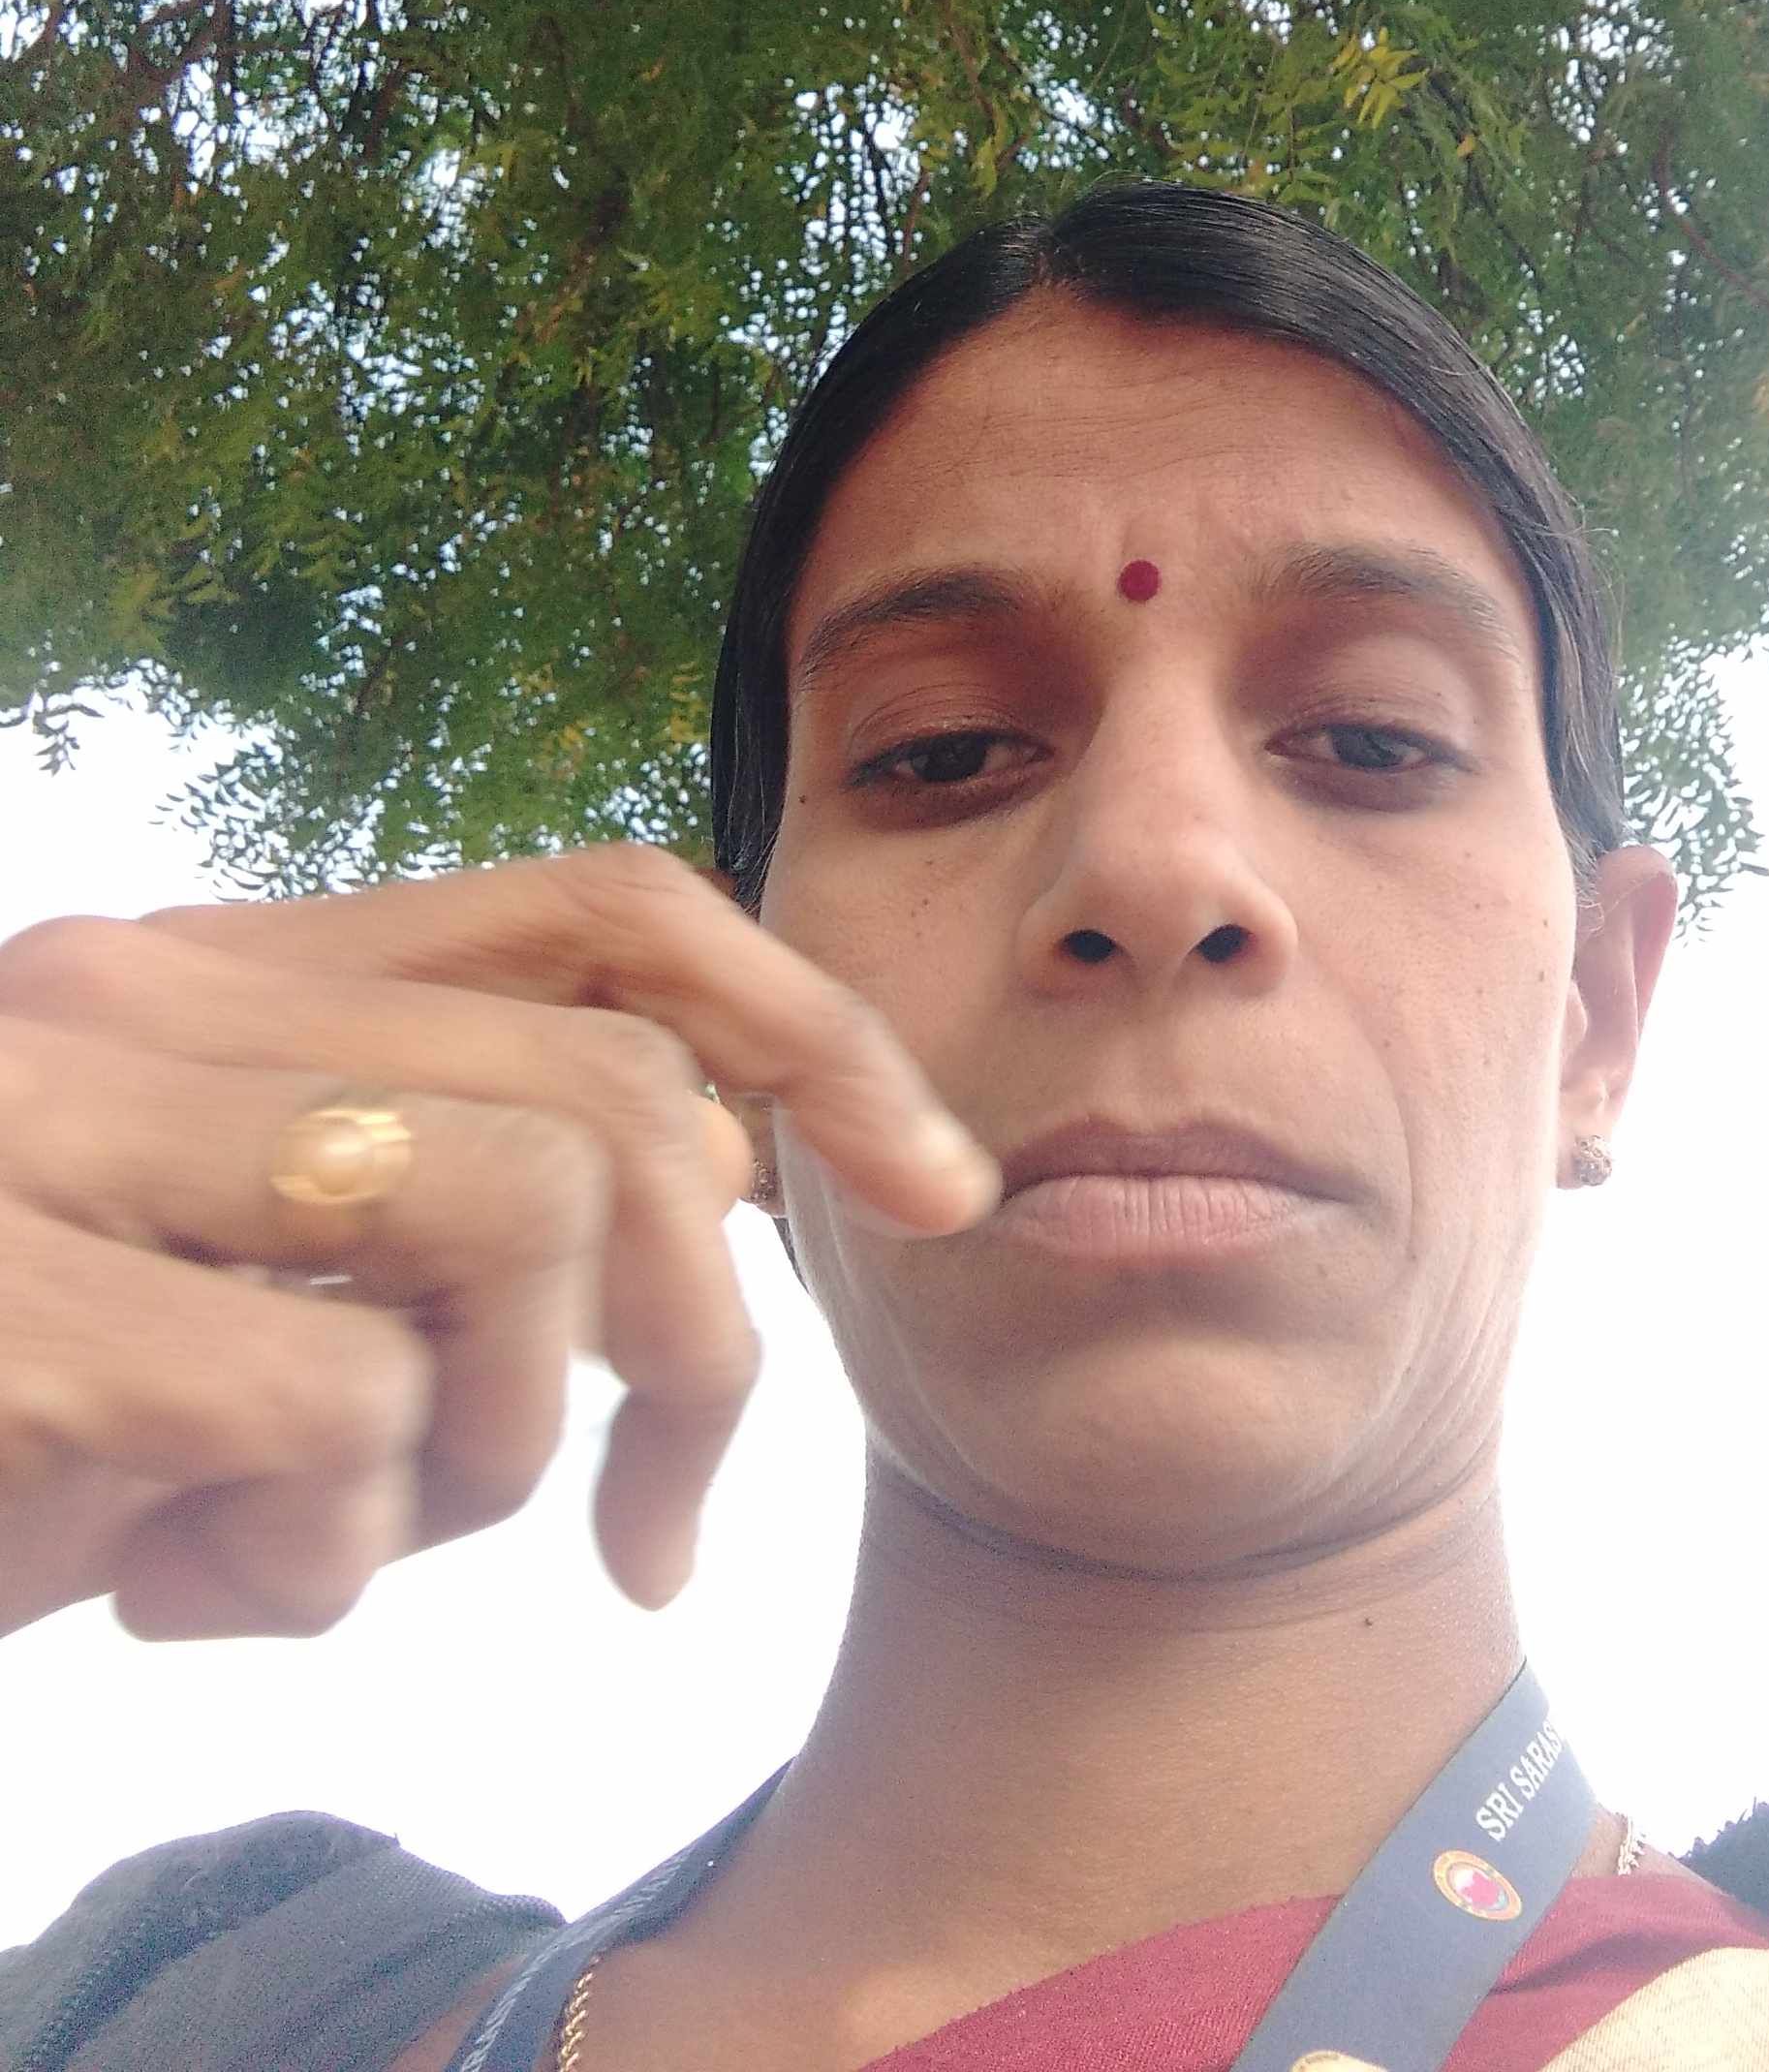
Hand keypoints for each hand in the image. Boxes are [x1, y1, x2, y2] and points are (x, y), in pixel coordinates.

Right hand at [0, 845, 999, 1639]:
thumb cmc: (5, 1419)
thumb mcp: (229, 1277)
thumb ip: (422, 1199)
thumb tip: (723, 1184)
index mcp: (215, 964)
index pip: (607, 908)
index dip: (812, 1035)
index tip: (936, 1192)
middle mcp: (136, 991)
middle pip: (619, 1096)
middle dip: (712, 1347)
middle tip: (653, 1537)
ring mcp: (47, 1124)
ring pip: (523, 1223)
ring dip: (494, 1458)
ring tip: (330, 1542)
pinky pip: (340, 1419)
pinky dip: (323, 1566)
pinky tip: (185, 1600)